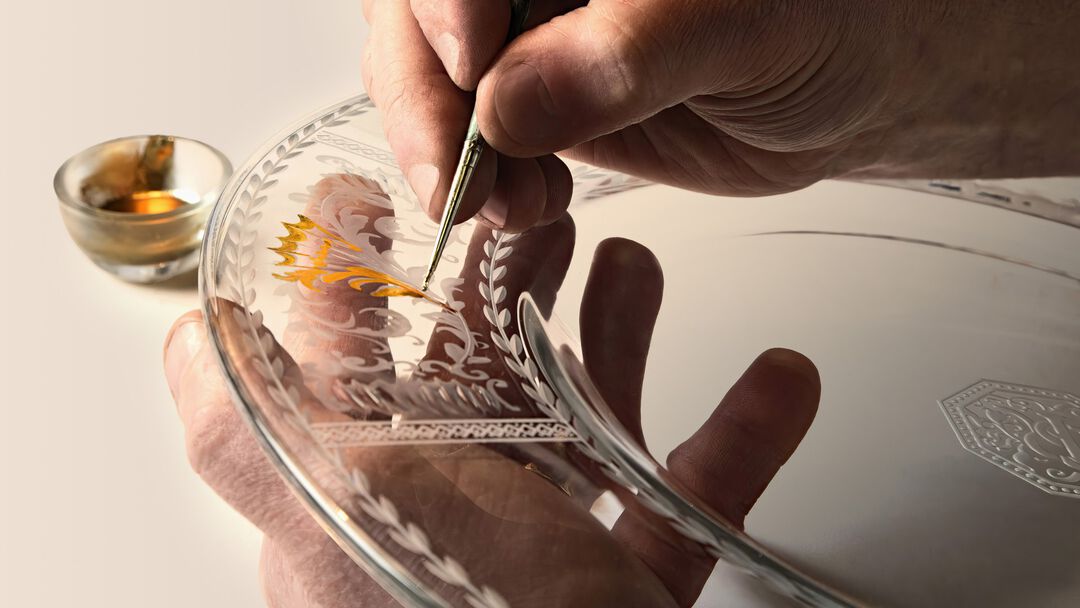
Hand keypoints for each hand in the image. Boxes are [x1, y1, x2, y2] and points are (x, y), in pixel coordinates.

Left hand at [163, 176, 819, 606]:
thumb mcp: (344, 524)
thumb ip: (253, 433)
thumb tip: (191, 336)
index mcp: (378, 489)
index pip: (359, 359)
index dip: (373, 271)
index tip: (409, 197)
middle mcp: (453, 513)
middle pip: (480, 369)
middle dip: (516, 282)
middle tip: (552, 214)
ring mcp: (548, 548)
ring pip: (582, 416)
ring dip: (618, 336)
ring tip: (639, 268)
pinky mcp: (632, 582)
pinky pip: (687, 494)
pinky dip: (738, 438)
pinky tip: (781, 382)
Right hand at [363, 0, 1079, 230]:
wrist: (845, 82)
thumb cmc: (827, 24)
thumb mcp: (748, 27)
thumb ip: (634, 54)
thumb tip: (512, 102)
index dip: (444, 2)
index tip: (473, 67)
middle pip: (418, 13)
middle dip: (425, 98)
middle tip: (457, 178)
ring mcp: (527, 30)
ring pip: (427, 75)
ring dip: (447, 150)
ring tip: (511, 203)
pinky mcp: (532, 94)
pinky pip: (465, 134)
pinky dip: (476, 179)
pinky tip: (524, 203)